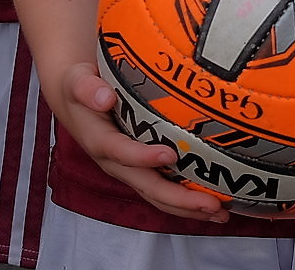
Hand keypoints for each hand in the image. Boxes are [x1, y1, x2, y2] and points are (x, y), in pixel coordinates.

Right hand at [51, 61, 229, 223]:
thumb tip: (104, 97)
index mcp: (99, 139)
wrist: (75, 97)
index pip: (120, 152)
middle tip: (211, 204)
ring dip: (188, 206)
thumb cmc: (80, 86)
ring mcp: (129, 168)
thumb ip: (86, 88)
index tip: (169, 155)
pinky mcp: (141, 169)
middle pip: (146, 185)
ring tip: (220, 213)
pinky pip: (163, 188)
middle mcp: (115, 161)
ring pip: (157, 194)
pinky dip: (187, 199)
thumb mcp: (77, 81)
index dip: (142, 157)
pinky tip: (214, 202)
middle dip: (178, 198)